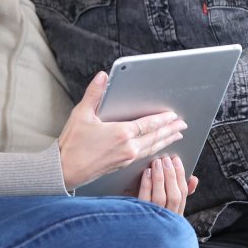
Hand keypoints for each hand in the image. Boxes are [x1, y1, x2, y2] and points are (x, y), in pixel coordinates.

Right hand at [58, 72, 187, 189]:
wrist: (65, 170)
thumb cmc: (72, 144)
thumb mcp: (81, 114)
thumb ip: (94, 94)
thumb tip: (102, 77)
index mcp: (121, 133)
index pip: (148, 124)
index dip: (162, 119)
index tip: (173, 115)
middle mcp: (128, 147)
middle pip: (155, 137)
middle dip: (170, 130)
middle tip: (182, 125)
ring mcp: (126, 158)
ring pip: (152, 148)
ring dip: (165, 141)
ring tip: (176, 136)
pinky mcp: (122, 165)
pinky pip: (144, 156)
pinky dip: (155, 150)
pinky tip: (157, 149)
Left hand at [138, 154, 198, 214]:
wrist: (136, 230)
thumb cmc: (153, 213)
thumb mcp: (168, 206)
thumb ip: (181, 193)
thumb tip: (194, 178)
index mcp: (176, 216)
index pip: (183, 194)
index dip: (181, 176)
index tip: (176, 159)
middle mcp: (168, 220)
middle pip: (174, 197)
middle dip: (171, 175)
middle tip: (166, 159)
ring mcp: (155, 220)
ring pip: (160, 198)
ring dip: (160, 178)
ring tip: (157, 162)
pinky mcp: (140, 219)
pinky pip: (145, 200)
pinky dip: (147, 185)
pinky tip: (146, 173)